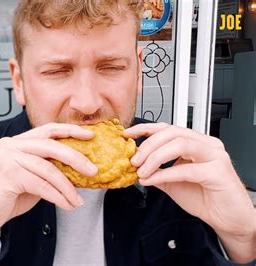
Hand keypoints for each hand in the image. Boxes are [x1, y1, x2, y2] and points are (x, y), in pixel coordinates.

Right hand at [0, 123, 97, 254]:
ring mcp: (8, 158)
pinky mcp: (9, 175)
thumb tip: (80, 168)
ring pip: (49, 169)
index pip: (47, 130)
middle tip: (93, 170)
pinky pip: (42, 185)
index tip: (90, 135)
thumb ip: (48, 167)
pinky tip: (67, 205)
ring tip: (78, 200)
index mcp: (17, 141)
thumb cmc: (8, 195)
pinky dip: (58, 197)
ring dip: (68, 187)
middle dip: (75, 158)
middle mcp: (11, 145)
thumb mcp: (32, 176)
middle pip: (51, 146)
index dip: (70, 130)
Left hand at [124, 123, 254, 262]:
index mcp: (196, 142)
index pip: (167, 128)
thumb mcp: (172, 181)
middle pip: (172, 133)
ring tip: (142, 171)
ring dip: (155, 157)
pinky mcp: (218, 172)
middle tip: (134, 160)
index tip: (127, 135)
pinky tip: (152, 180)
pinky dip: (165, 174)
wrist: (226, 218)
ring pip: (180, 144)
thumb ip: (155, 170)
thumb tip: (134, 165)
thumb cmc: (204, 198)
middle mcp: (207, 144)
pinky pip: (186, 169)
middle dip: (148, 145)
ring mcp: (215, 156)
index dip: (145, 129)